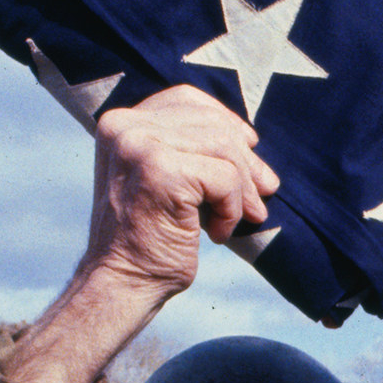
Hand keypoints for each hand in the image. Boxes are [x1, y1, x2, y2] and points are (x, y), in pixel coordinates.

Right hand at [81, 85, 279, 297]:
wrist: (123, 283)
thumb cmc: (148, 239)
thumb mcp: (165, 180)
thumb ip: (189, 150)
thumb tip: (250, 140)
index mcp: (120, 123)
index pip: (187, 100)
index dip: (225, 121)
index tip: (250, 146)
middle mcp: (125, 126)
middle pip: (211, 123)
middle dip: (246, 160)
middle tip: (263, 193)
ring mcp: (140, 145)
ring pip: (223, 147)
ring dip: (243, 188)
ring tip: (243, 217)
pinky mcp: (160, 169)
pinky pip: (224, 177)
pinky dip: (231, 209)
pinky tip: (218, 233)